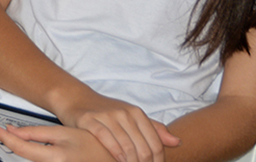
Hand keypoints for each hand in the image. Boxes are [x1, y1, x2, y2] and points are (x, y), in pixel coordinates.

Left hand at [0, 123, 114, 161]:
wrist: (115, 160)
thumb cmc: (92, 145)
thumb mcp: (65, 134)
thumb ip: (37, 134)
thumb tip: (12, 131)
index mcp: (56, 156)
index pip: (21, 147)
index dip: (4, 137)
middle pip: (24, 156)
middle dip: (11, 143)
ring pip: (32, 160)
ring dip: (24, 150)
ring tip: (18, 140)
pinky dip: (35, 156)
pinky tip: (34, 149)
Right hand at [59, 95, 179, 161]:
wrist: (77, 99)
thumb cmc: (107, 112)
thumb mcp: (132, 117)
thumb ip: (155, 129)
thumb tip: (177, 142)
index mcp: (137, 113)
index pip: (156, 144)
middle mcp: (124, 113)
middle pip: (143, 148)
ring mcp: (107, 116)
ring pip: (127, 146)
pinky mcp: (90, 120)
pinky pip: (106, 139)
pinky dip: (115, 154)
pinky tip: (119, 161)